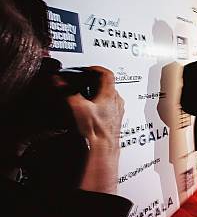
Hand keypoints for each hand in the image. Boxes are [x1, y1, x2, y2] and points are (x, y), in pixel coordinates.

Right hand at [62, 66, 123, 193]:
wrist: (103, 148)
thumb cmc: (96, 130)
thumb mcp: (78, 108)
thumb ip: (67, 92)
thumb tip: (58, 82)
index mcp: (110, 94)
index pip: (107, 73)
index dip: (96, 68)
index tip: (87, 69)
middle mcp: (117, 101)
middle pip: (108, 84)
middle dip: (95, 81)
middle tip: (83, 81)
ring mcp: (117, 111)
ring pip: (109, 96)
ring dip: (98, 93)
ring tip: (86, 95)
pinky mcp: (115, 120)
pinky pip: (109, 106)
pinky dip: (100, 104)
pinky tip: (91, 111)